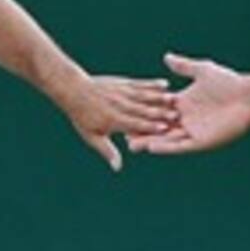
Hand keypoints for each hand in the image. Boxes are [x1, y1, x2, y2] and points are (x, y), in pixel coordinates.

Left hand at [61, 75, 178, 170]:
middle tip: (176, 115)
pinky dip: (153, 84)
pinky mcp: (124, 83)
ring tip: (173, 99)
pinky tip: (165, 84)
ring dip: (159, 98)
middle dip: (159, 113)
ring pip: (144, 96)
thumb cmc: (82, 116)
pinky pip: (140, 83)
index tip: (165, 129)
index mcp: (113, 120)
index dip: (150, 126)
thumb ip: (107, 151)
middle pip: (142, 110)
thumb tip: (117, 167)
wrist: (73, 90)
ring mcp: (122, 93)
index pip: (134, 124)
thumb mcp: (92, 136)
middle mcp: (120, 106)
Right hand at [128, 53, 249, 154]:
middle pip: (159, 127)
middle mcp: (187, 120)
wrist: (249, 97)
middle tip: (122, 134)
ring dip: (150, 142)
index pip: (159, 110)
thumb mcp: (202, 71)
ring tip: (131, 145)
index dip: (144, 112)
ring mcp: (193, 132)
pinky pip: (180, 146)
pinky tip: (152, 147)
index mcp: (185, 104)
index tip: (125, 113)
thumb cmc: (229, 83)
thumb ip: (183, 67)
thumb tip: (167, 57)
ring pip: (166, 139)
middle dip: (142, 130)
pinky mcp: (201, 142)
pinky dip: (166, 147)